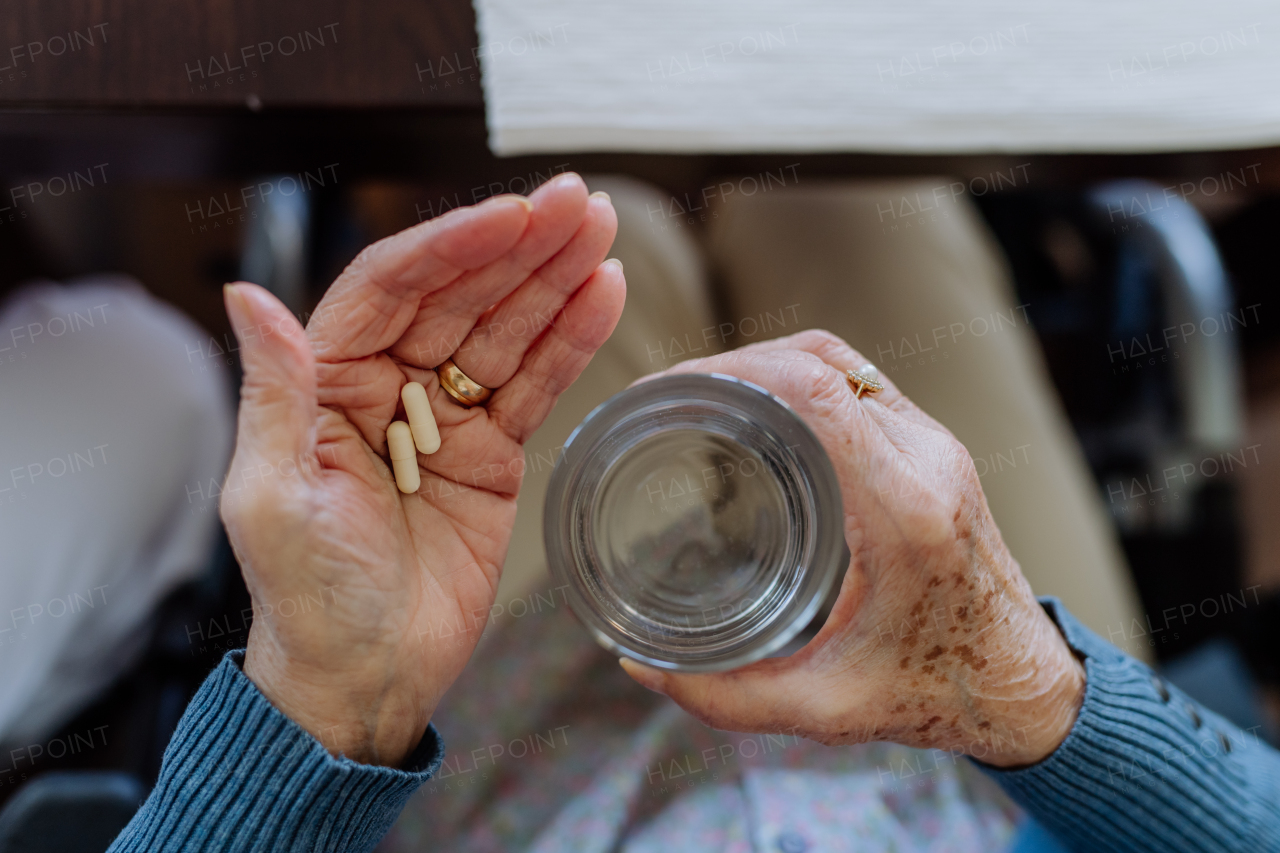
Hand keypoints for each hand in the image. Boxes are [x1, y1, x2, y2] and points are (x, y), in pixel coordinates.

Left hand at [219, 174, 623, 766]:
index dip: (453, 245)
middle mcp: (387, 388)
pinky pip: (536, 385)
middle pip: (460, 295)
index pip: (392, 288)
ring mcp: (446, 420)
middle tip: (579, 205)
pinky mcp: (494, 456)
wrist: (365, 681)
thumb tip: (246, 294)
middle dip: (519, 248)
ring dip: (555, 280)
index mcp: (325, 384)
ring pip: (506, 330)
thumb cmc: (306, 601)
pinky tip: (602, 296)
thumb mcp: (272, 497)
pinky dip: (570, 341)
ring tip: (603, 234)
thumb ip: (276, 392)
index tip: (510, 216)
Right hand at [619, 331, 1084, 767]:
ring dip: (764, 364)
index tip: (666, 394)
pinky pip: (857, 382)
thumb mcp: (825, 709)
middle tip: (665, 400)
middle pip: (818, 361)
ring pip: (839, 360)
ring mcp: (934, 446)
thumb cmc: (934, 693)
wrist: (1020, 685)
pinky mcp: (933, 448)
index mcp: (904, 510)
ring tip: (699, 400)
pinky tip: (754, 415)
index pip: (814, 392)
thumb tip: (640, 665)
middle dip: (729, 366)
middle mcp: (924, 461)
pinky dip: (798, 381)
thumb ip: (726, 696)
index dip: (729, 372)